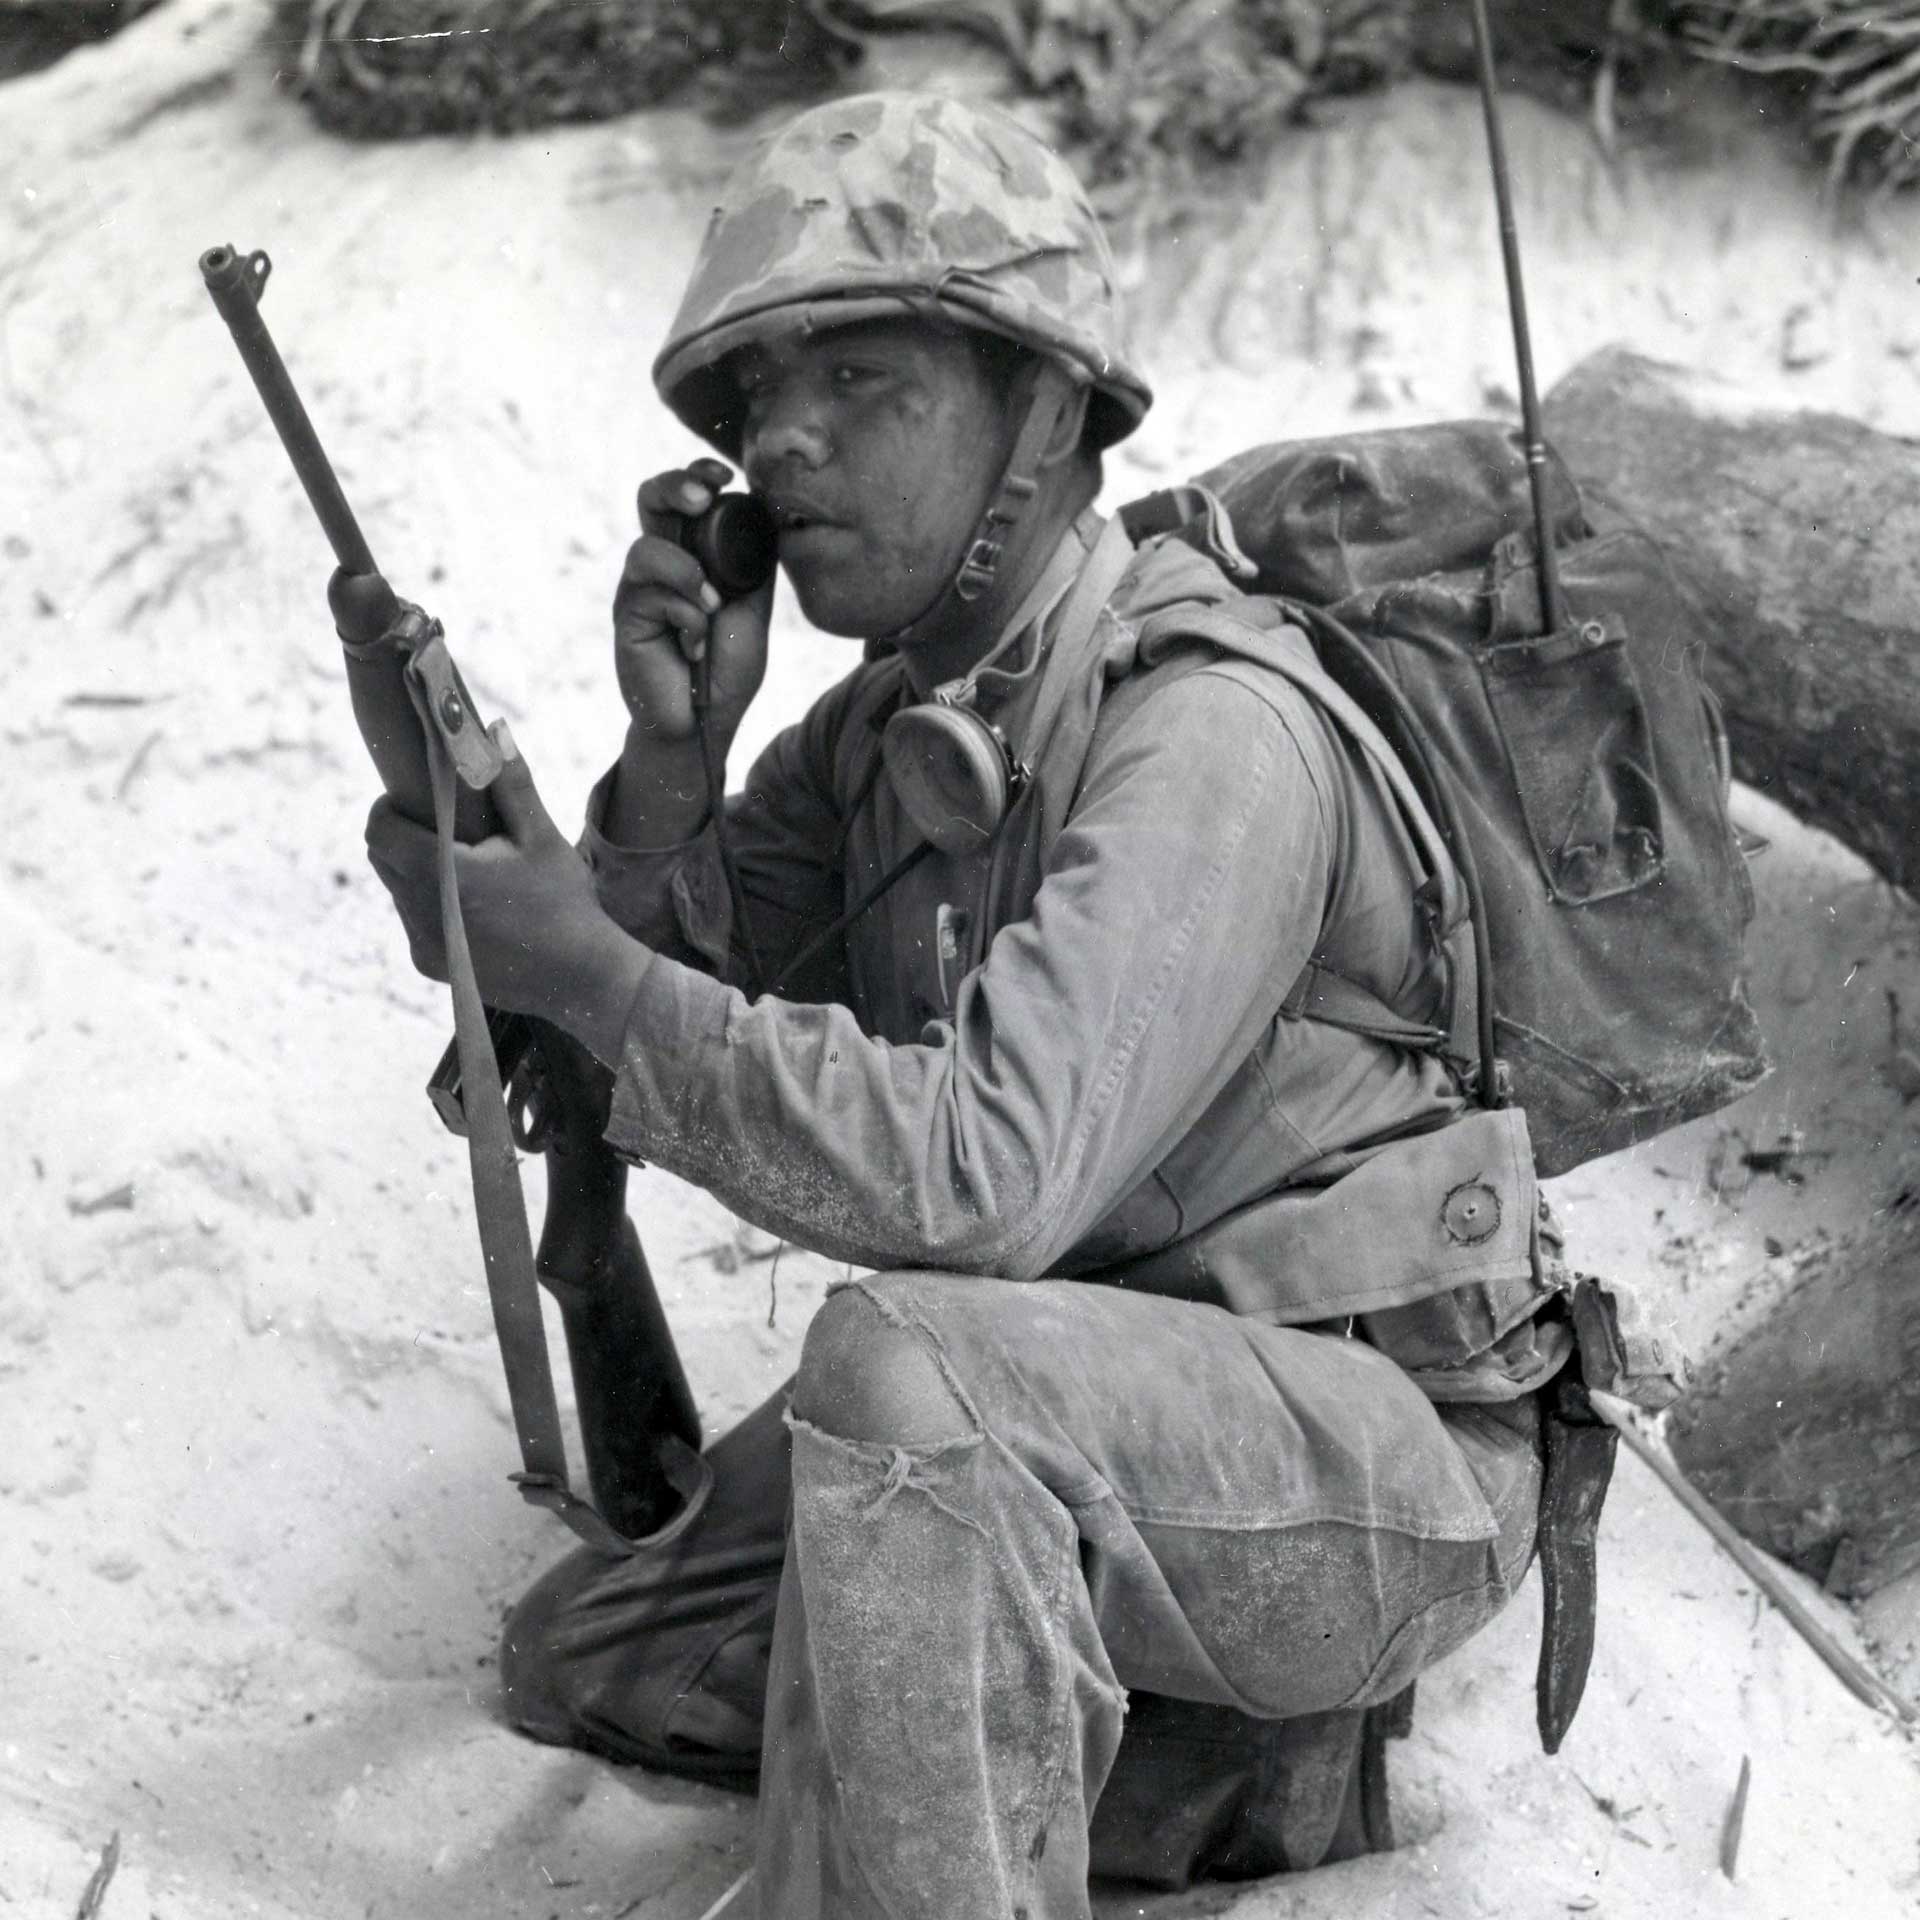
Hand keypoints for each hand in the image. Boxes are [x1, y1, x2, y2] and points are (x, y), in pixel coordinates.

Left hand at [364, 725, 644, 1054]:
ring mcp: (424, 943)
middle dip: (402, 835)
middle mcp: (424, 913)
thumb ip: (511, 782)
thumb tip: (493, 729)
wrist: (582, 978)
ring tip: (462, 865)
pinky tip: (472, 905)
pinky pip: (414, 921)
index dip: (388, 809)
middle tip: (440, 826)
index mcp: (445, 875)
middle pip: (382, 859)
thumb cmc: (566, 902)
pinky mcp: (430, 965)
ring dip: (416, 870)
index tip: (414, 799)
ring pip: (397, 890)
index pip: (380, 831)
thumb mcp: (542, 837)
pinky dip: (431, 905)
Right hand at [614, 458, 773, 755]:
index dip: (697, 475)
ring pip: (647, 548)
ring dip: (686, 573)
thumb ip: (753, 565)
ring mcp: (639, 588)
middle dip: (674, 487)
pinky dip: (683, 614)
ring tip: (710, 607)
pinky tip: (694, 644)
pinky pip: (650, 593)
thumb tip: (764, 514)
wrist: (706, 719)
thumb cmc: (726, 666)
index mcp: (692, 553)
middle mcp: (661, 563)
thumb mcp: (751, 608)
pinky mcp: (627, 616)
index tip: (725, 475)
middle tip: (701, 498)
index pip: (685, 498)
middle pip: (650, 498)